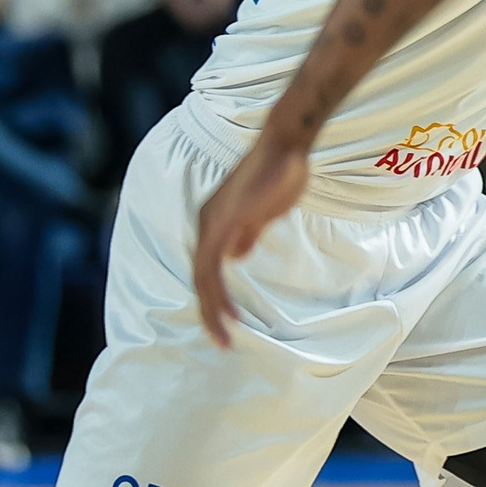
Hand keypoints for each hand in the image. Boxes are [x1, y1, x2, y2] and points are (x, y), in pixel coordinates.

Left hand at [192, 131, 309, 347]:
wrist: (286, 145)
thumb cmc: (280, 172)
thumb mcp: (263, 212)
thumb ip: (248, 233)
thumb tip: (236, 257)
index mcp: (214, 221)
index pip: (207, 267)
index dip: (214, 296)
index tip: (229, 320)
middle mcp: (206, 223)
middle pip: (199, 277)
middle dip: (210, 313)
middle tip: (223, 341)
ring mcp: (212, 223)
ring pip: (202, 278)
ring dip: (212, 311)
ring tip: (225, 336)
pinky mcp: (224, 223)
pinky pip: (212, 267)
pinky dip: (218, 294)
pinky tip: (229, 314)